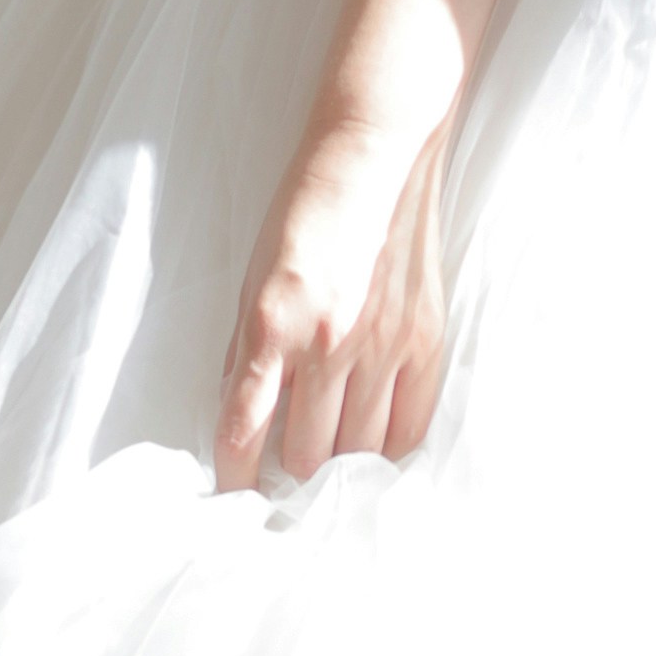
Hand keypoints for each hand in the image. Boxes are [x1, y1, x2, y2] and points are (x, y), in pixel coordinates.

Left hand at [215, 99, 453, 488]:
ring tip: (330, 469)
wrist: (374, 158)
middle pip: (307, 453)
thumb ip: (247, 346)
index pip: (245, 427)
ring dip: (339, 467)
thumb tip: (239, 409)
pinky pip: (410, 425)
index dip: (234, 475)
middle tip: (285, 483)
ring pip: (359, 449)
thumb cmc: (306, 210)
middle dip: (290, 476)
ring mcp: (382, 346)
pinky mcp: (425, 342)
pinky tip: (376, 448)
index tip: (230, 497)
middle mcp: (327, 342)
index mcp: (273, 324)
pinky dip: (389, 447)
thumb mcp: (254, 275)